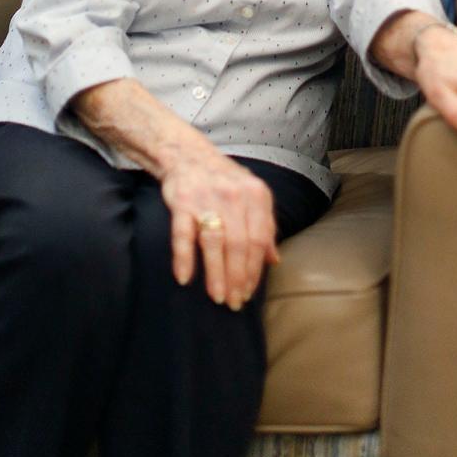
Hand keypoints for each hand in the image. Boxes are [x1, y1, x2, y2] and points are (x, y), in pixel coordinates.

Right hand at [160, 144, 279, 309]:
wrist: (188, 154)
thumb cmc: (224, 180)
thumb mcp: (252, 195)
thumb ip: (264, 225)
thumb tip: (274, 260)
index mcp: (256, 195)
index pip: (260, 239)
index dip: (255, 269)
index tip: (249, 293)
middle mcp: (234, 196)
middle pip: (239, 244)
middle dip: (238, 278)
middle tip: (235, 302)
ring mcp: (207, 199)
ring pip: (214, 242)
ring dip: (216, 273)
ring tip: (218, 297)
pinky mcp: (182, 202)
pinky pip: (182, 234)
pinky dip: (184, 257)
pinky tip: (184, 278)